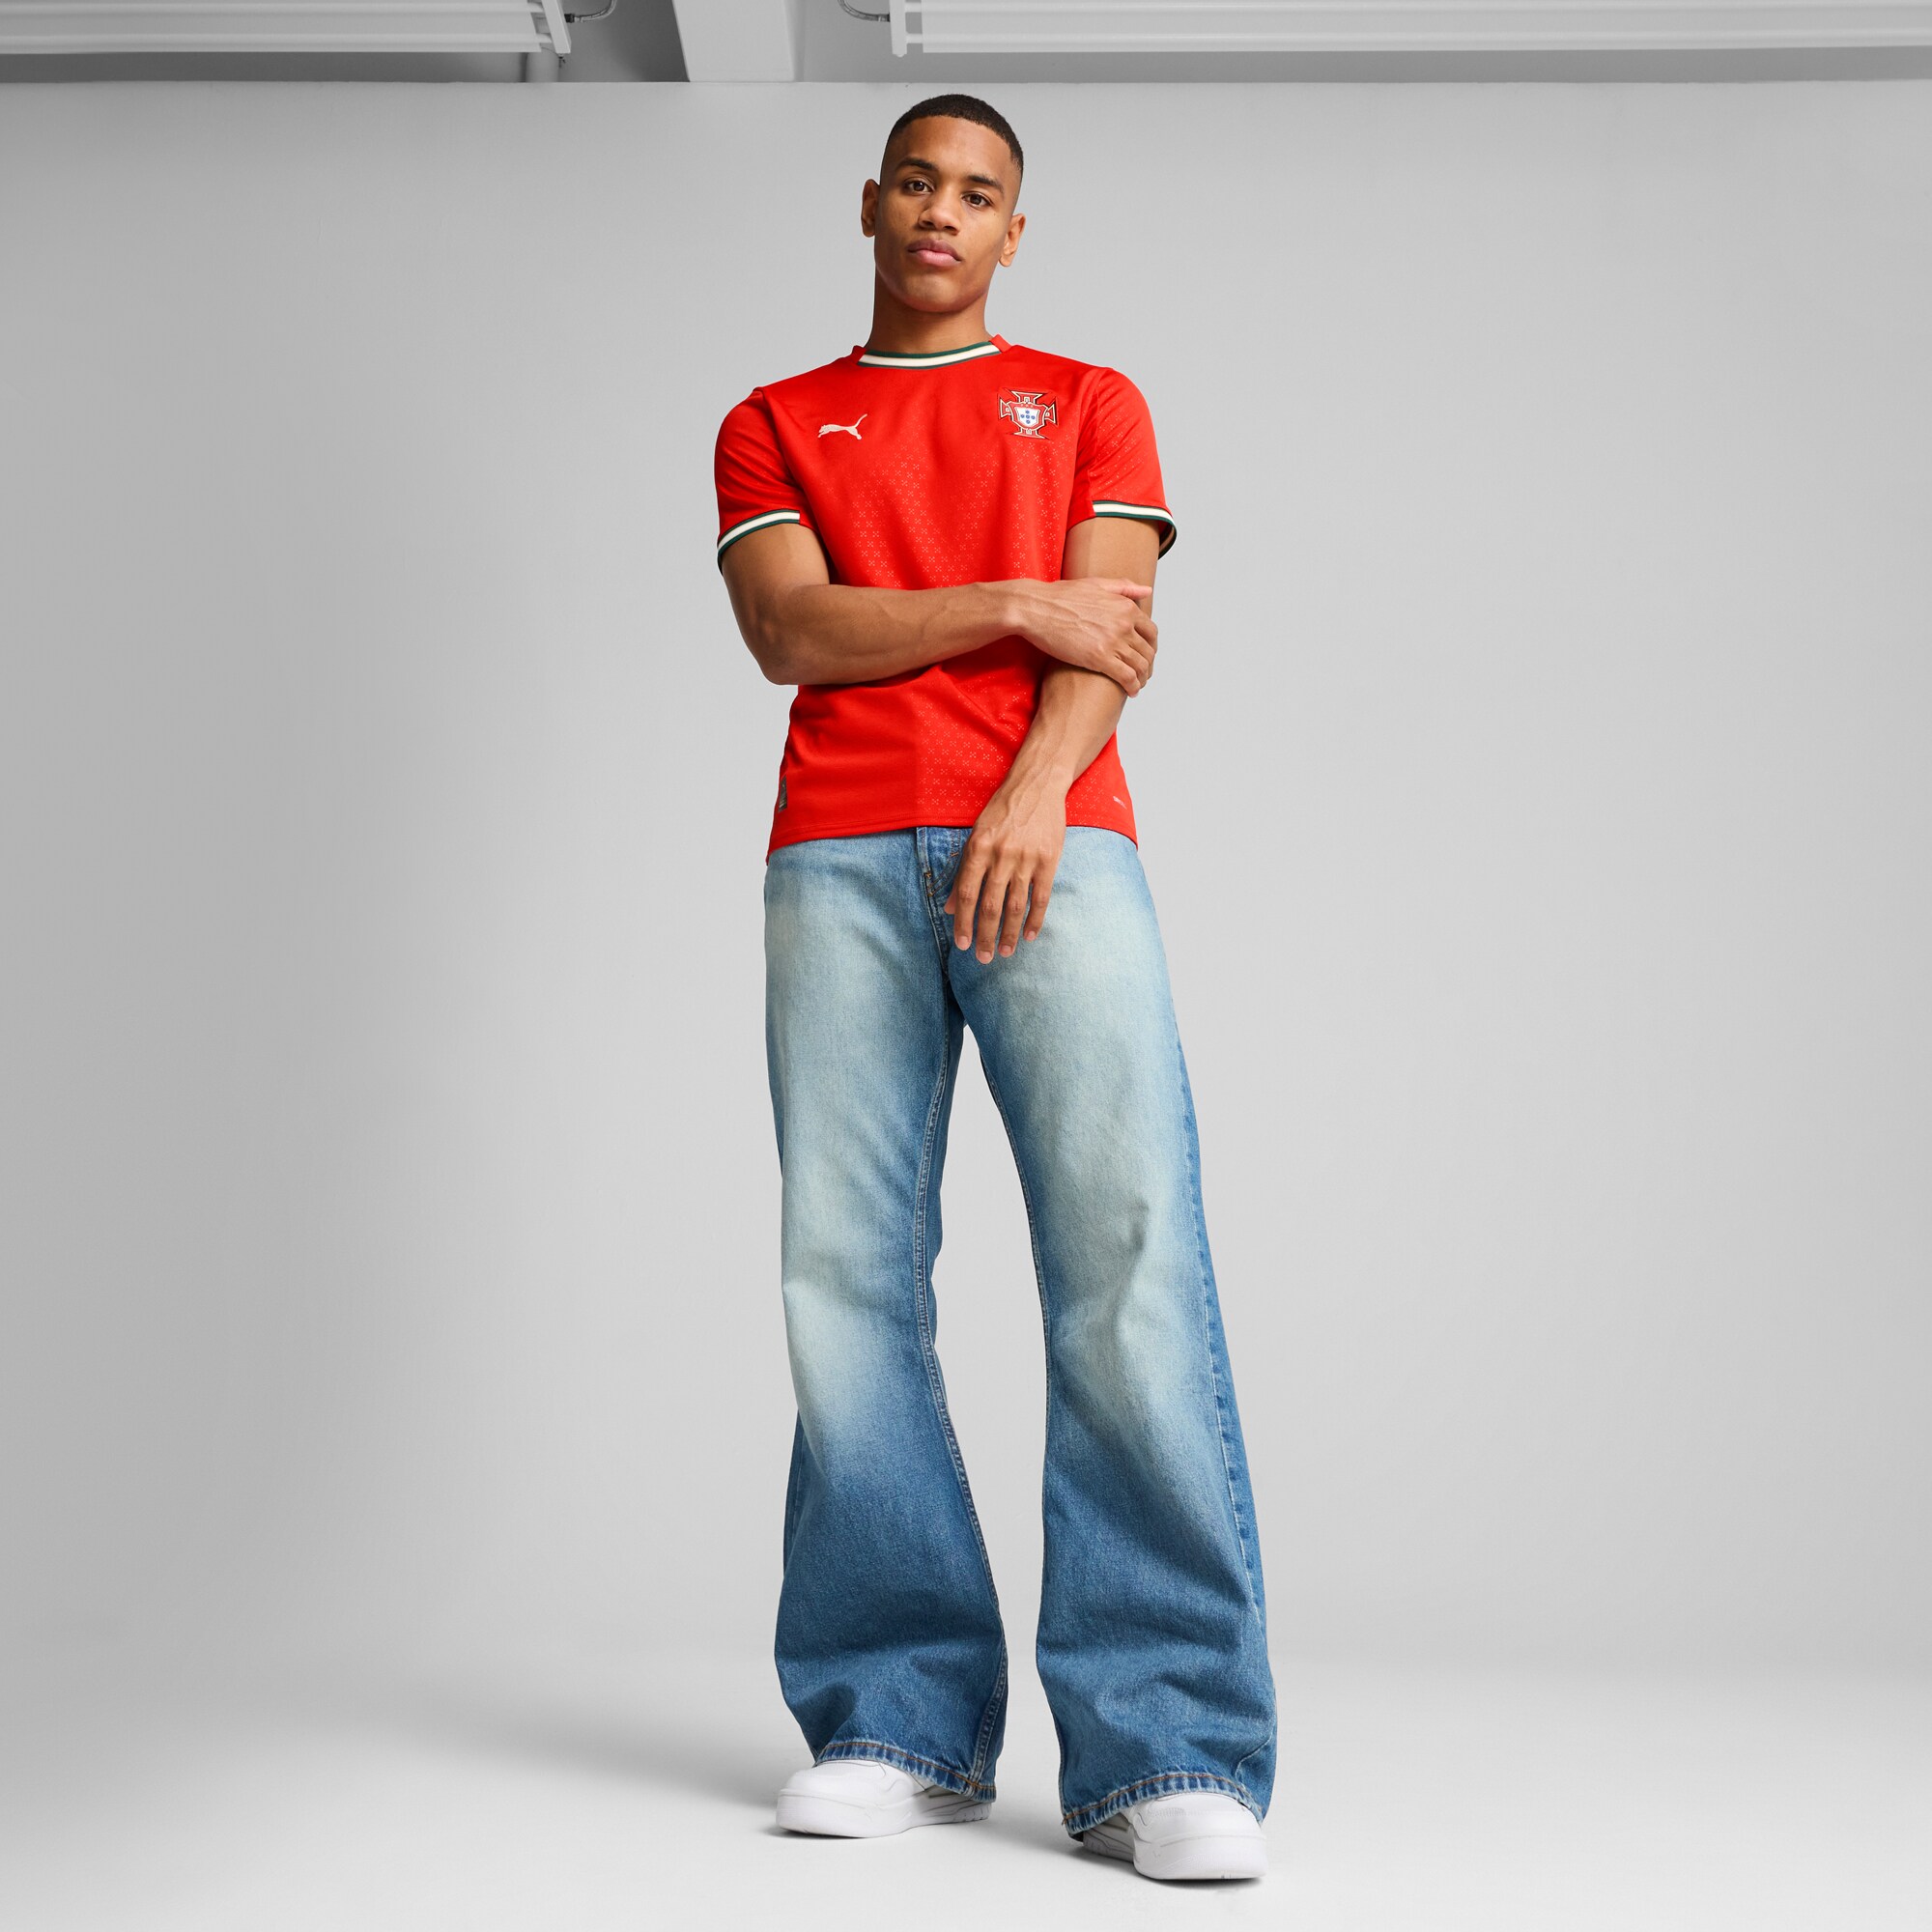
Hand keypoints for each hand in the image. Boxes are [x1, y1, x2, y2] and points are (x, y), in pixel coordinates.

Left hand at [944, 781, 1066, 960]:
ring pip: (1015, 905)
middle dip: (985, 935)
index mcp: (979, 848)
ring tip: (1003, 952)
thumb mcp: (976, 835)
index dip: (964, 923)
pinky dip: (1035, 920)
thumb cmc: (1002, 811)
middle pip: (991, 905)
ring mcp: (1026, 858)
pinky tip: (1028, 936)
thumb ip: (963, 871)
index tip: (962, 945)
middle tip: (983, 958)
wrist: (1037, 786)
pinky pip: (1041, 897)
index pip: (967, 894)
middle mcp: (1001, 855)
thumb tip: (950, 908)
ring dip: (1008, 933)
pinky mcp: (1048, 860)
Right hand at [1008, 578, 1156, 694]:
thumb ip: (1124, 588)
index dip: (1151, 646)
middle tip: (1143, 674)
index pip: (1151, 631)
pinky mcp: (1099, 658)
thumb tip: (1147, 590)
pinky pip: (1126, 677)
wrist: (1036, 609)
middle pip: (1148, 651)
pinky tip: (1131, 692)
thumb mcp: (1096, 584)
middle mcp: (1124, 624)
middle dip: (1148, 665)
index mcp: (1125, 607)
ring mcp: (1113, 641)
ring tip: (1137, 685)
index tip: (1145, 655)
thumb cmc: (1060, 597)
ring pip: (1140, 666)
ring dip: (1142, 678)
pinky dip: (1133, 686)